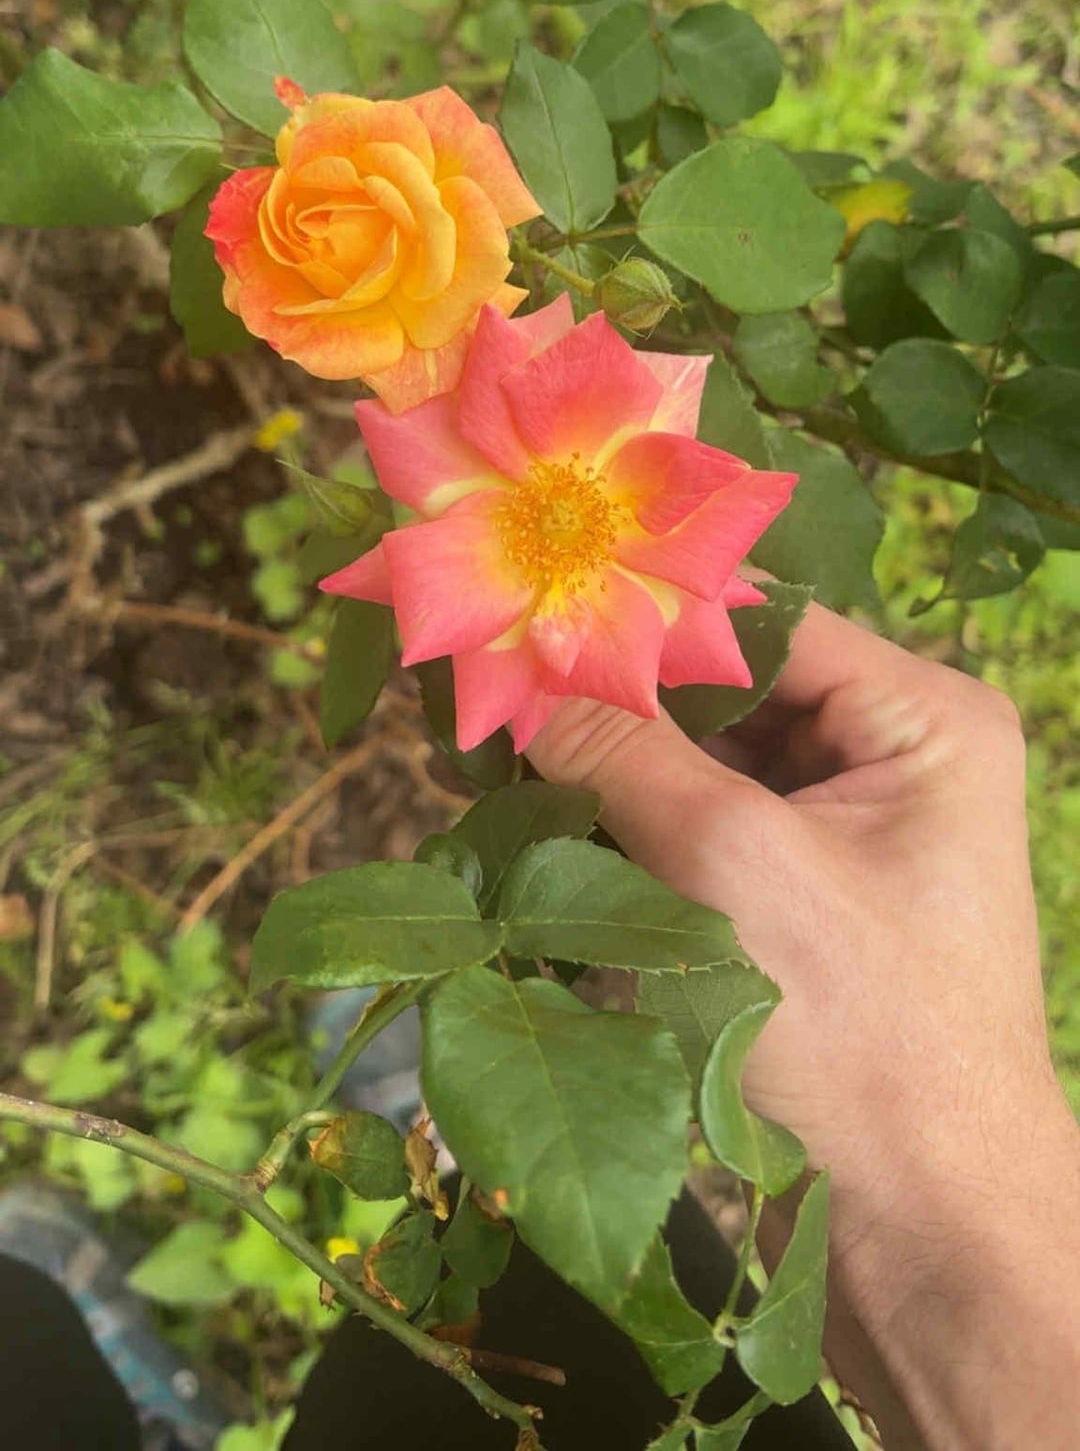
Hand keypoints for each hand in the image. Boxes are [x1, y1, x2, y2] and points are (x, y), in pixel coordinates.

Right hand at [528, 603, 1079, 1448]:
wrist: (926, 1226)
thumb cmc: (860, 1032)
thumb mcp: (730, 864)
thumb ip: (622, 752)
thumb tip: (521, 676)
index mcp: (924, 716)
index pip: (764, 620)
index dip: (646, 617)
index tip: (529, 617)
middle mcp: (899, 755)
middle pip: (731, 692)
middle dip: (620, 703)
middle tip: (498, 698)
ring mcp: (855, 833)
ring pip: (710, 764)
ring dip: (616, 771)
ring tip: (504, 764)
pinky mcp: (809, 902)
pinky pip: (709, 833)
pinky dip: (635, 833)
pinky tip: (550, 832)